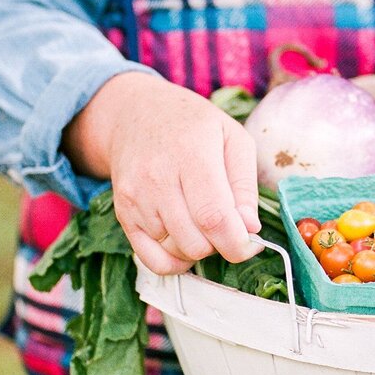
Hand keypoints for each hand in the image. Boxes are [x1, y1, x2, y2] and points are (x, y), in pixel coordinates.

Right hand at [64, 72, 261, 275]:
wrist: (135, 113)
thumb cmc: (193, 125)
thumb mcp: (233, 138)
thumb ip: (245, 184)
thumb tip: (249, 227)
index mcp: (191, 154)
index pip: (214, 217)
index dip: (238, 242)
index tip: (251, 243)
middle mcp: (157, 178)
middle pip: (196, 242)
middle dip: (221, 245)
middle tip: (226, 224)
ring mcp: (135, 198)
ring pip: (177, 252)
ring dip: (199, 248)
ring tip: (203, 221)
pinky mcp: (123, 214)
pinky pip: (152, 260)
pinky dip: (175, 260)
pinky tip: (185, 241)